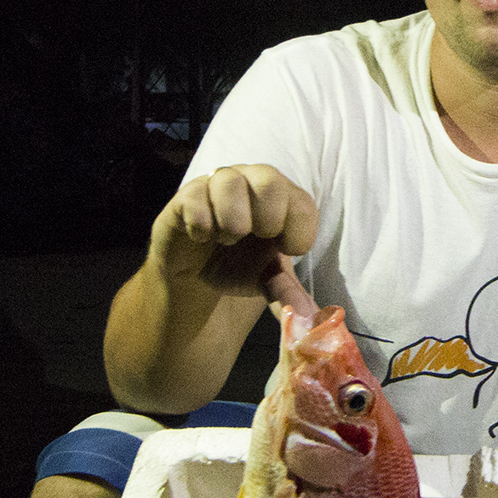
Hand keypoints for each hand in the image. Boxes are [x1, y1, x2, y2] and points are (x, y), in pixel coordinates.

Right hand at [150, 165, 319, 298]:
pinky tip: (201, 237)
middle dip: (268, 218)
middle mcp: (249, 182)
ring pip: (229, 181)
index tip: (286, 250)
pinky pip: (194, 198)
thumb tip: (312, 319)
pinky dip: (202, 225)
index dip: (300, 230)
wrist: (195, 277)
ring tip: (227, 238)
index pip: (302, 201)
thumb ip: (290, 295)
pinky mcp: (184, 198)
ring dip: (232, 220)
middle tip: (256, 238)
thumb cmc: (239, 266)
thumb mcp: (268, 280)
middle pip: (269, 178)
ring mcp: (215, 186)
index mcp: (280, 199)